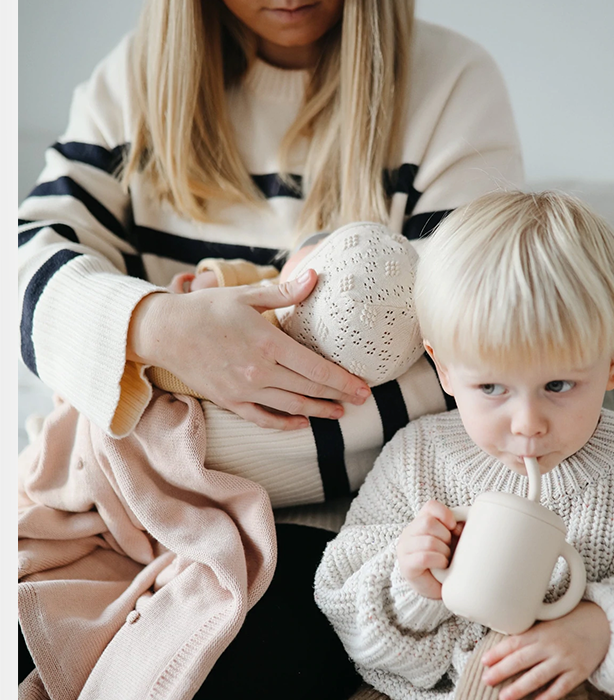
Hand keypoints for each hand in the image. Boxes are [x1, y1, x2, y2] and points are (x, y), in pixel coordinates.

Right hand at [128, 269, 370, 428]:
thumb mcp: (246, 295)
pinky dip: (285, 423)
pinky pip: (263, 419)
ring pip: (291, 407)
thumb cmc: (206, 309)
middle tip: (362, 400)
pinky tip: (301, 423)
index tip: (363, 386)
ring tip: (339, 413)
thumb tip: (315, 277)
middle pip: (309, 389)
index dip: (343, 380)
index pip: (316, 368)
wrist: (164, 332)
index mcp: (268, 344)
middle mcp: (259, 372)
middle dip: (339, 396)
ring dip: (318, 411)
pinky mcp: (230, 401)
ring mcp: (244, 390)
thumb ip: (284, 292)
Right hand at [397, 500, 463, 598]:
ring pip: (428, 541)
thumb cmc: (445, 560)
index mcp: (420, 522)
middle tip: (448, 547)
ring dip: (443, 551)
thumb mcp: (453, 540)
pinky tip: (441, 565)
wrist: (437, 587)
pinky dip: (438, 561)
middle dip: (445, 536)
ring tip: (445, 558)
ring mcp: (405, 549)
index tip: (454, 528)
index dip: (445, 514)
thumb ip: (457, 528)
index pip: (430, 506)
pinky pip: (424, 557)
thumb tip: (462, 525)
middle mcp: (409, 533)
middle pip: (428, 523)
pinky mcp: (406, 566)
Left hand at [480, 601, 610, 699]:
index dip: (498, 652)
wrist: (603, 623)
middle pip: (522, 660)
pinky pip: (562, 686)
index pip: (515, 642)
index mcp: (541, 631)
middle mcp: (551, 645)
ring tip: (504, 699)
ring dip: (520, 688)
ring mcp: (566, 659)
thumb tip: (502, 644)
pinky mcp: (579, 671)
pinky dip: (550, 696)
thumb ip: (530, 633)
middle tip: (486, 681)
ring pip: (539, 676)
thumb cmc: (570, 622)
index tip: (483, 662)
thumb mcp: (548, 621)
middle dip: (502, 671)